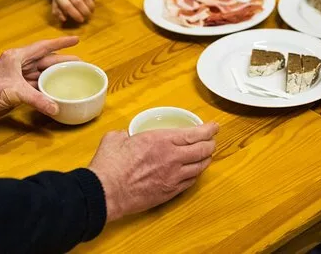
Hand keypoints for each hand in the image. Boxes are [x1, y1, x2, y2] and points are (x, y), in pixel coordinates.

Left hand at [0, 36, 80, 119]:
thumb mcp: (13, 91)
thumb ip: (36, 99)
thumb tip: (56, 108)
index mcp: (18, 57)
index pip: (44, 47)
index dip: (61, 43)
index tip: (76, 39)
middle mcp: (21, 65)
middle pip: (47, 61)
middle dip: (64, 61)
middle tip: (82, 63)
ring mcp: (20, 78)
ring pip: (43, 75)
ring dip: (57, 76)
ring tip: (74, 77)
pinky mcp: (18, 90)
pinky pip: (38, 88)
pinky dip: (48, 90)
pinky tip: (59, 92)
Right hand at [89, 123, 219, 221]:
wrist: (106, 192)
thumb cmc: (110, 166)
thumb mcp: (116, 138)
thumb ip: (125, 134)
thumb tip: (124, 135)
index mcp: (162, 140)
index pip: (195, 134)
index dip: (208, 130)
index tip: (214, 127)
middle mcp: (172, 158)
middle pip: (203, 151)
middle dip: (211, 144)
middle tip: (212, 140)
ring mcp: (173, 177)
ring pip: (200, 167)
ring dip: (206, 160)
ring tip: (207, 155)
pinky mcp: (169, 193)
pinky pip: (190, 182)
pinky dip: (195, 175)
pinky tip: (194, 172)